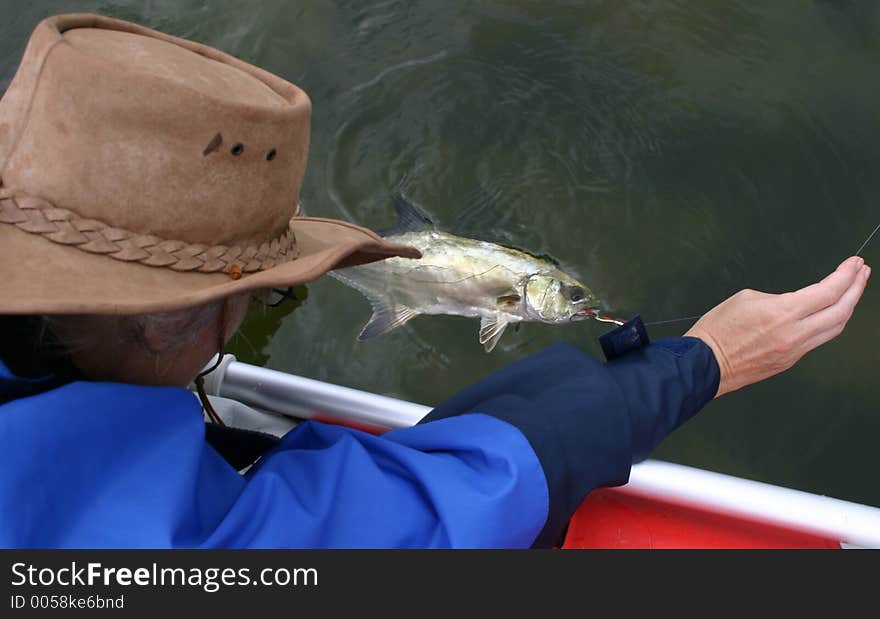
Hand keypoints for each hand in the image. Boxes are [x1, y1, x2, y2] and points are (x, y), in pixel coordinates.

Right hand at [684, 256, 869, 397]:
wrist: (705, 363)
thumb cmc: (717, 331)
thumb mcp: (745, 298)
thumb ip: (778, 298)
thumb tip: (793, 302)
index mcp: (783, 313)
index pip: (828, 291)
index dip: (846, 275)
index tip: (853, 263)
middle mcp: (795, 334)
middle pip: (842, 310)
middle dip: (856, 288)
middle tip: (862, 273)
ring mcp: (795, 350)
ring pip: (836, 328)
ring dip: (848, 307)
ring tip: (853, 292)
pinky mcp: (790, 361)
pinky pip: (819, 340)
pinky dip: (830, 323)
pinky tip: (830, 314)